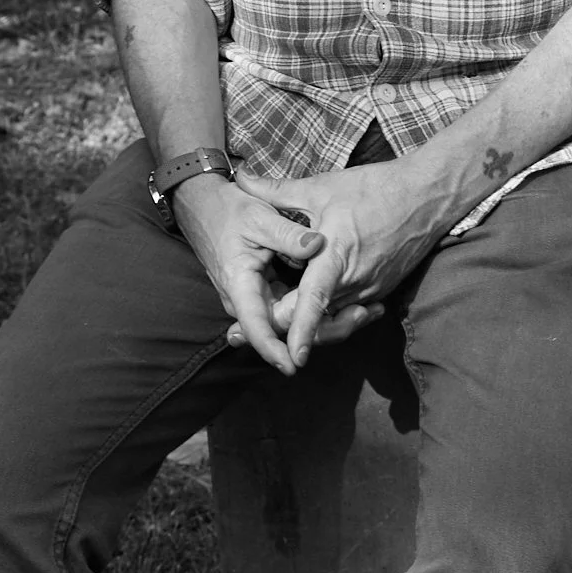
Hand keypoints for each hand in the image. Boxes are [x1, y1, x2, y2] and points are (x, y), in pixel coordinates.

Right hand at [171, 178, 377, 376]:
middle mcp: (246, 299)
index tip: (293, 366)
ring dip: (324, 320)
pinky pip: (290, 308)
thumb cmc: (229, 210)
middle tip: (361, 316)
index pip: (254, 326)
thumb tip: (318, 245)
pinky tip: (350, 302)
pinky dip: (316, 308)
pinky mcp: (266, 292)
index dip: (273, 349)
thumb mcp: (258, 216)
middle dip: (320, 332)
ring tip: (365, 311)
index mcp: (239, 284)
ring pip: (289, 322)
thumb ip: (288, 235)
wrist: (206, 206)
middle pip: (280, 330)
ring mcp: (256, 298)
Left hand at [236, 160, 440, 369]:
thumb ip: (276, 191)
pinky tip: (318, 305)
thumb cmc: (375, 189)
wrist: (428, 196)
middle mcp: (355, 281)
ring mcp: (371, 289)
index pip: (314, 303)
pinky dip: (331, 311)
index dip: (302, 332)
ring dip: (311, 321)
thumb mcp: (321, 187)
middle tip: (255, 329)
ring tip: (284, 321)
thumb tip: (240, 178)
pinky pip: (350, 309)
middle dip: (290, 328)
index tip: (291, 356)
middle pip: (318, 320)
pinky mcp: (381, 290)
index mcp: (336, 257)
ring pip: (334, 318)